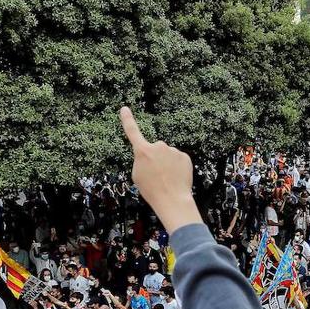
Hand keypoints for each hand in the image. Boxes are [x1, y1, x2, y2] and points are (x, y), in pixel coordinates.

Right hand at [120, 107, 196, 230]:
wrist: (172, 199)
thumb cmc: (152, 190)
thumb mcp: (137, 175)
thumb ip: (141, 160)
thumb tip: (149, 156)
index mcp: (142, 151)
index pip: (132, 132)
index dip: (127, 120)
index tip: (124, 109)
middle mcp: (158, 146)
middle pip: (155, 150)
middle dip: (155, 159)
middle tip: (156, 176)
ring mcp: (172, 150)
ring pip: (168, 155)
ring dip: (167, 164)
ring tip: (167, 179)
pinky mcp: (184, 156)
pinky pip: (178, 160)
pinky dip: (177, 168)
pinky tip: (176, 178)